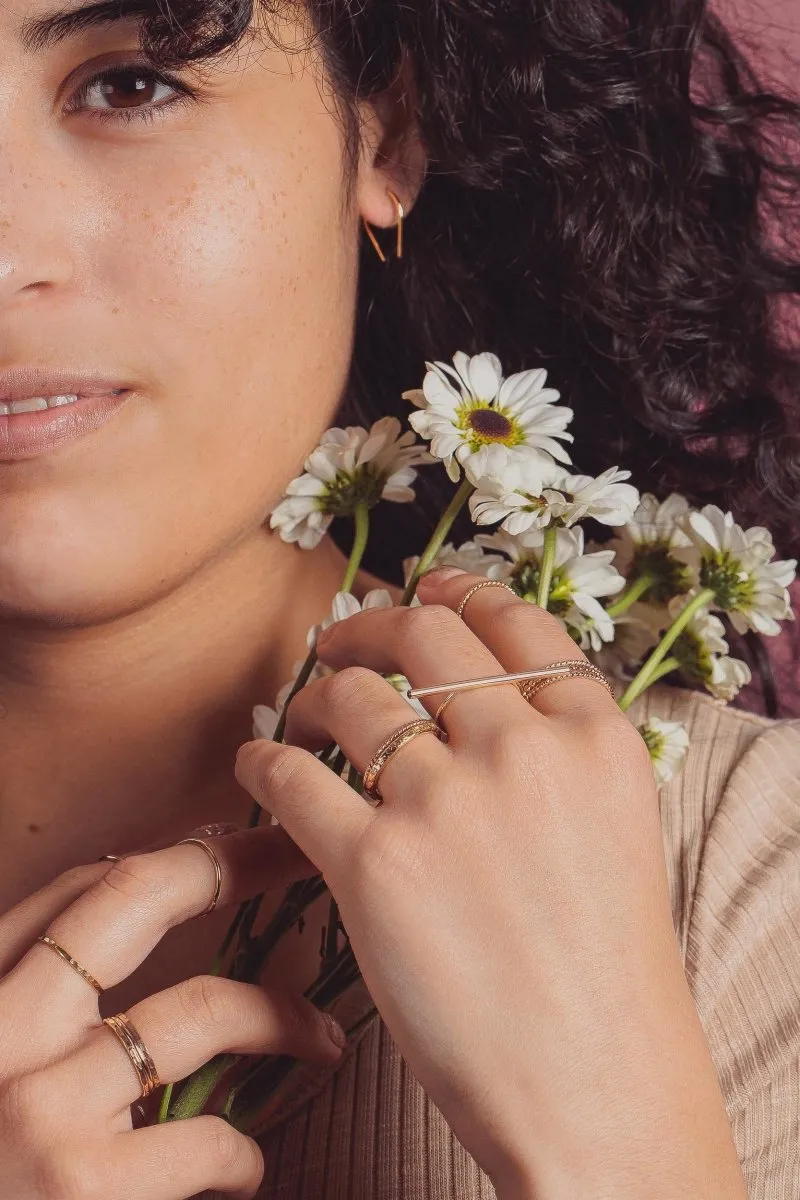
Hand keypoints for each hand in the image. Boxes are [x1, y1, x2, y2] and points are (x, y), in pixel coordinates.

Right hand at [0, 826, 346, 1199]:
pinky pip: (204, 1136)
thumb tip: (133, 903)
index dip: (166, 854)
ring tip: (325, 1039)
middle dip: (234, 863)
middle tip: (300, 854)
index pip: (76, 890)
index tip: (232, 843)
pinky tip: (245, 1173)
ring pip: (197, 1011)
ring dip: (281, 1018)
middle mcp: (2, 1033)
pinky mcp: (81, 1186)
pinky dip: (243, 1154)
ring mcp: (40, 1106)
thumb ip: (38, 999)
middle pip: (134, 899)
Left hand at [235, 567, 747, 1199]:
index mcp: (592, 736)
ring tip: (303, 712)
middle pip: (425, 632)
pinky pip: (293, 776)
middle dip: (371, 621)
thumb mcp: (616, 827)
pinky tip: (259, 764)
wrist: (593, 1081)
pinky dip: (264, 760)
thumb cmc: (606, 966)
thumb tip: (479, 697)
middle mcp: (521, 751)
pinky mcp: (374, 865)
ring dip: (314, 692)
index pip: (515, 621)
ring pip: (352, 694)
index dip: (460, 588)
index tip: (426, 585)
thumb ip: (560, 750)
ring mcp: (445, 803)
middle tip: (343, 637)